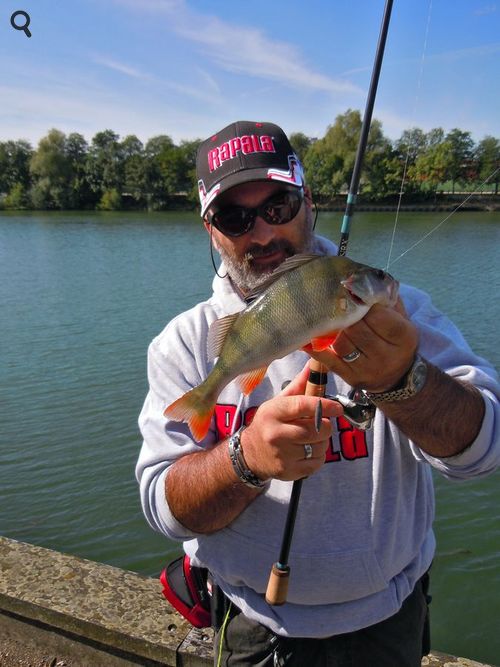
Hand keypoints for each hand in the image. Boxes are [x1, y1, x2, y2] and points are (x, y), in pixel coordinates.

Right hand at [241, 364, 342, 480]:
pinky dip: (319, 456)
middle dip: (326, 426)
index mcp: (273, 412)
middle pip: (316, 429)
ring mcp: (281, 455)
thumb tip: (314, 366)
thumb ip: (298, 386)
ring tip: (313, 438)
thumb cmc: (269, 423)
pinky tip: (309, 450)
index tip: (337, 408)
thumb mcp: (278, 402)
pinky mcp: (288, 471)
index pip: (303, 405)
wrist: (250, 454)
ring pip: (320, 446)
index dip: (325, 405)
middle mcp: (275, 434)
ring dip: (323, 441)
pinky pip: (317, 462)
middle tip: (322, 424)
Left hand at [307, 300, 418, 392]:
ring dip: (332, 329)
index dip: (363, 302)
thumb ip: (387, 299)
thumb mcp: (401, 318)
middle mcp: (387, 355)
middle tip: (337, 303)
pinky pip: (328, 361)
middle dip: (345, 314)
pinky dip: (315, 347)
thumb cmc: (395, 339)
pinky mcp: (351, 378)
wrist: (397, 376)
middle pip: (356, 329)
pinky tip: (308, 336)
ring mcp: (368, 369)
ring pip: (341, 343)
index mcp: (403, 337)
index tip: (354, 293)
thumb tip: (365, 278)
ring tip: (328, 318)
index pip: (377, 315)